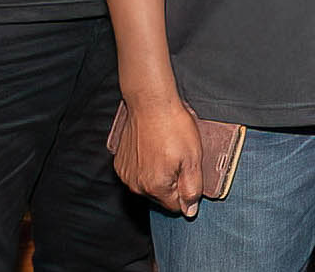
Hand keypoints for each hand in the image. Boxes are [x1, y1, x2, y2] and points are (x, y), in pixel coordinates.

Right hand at [113, 94, 203, 216]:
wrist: (151, 103)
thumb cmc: (174, 127)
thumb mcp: (194, 158)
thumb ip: (192, 189)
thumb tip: (189, 211)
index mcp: (156, 187)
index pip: (176, 206)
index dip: (186, 190)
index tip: (188, 172)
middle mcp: (137, 185)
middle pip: (161, 197)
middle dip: (172, 183)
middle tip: (179, 159)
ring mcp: (126, 174)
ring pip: (148, 185)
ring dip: (158, 175)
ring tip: (165, 151)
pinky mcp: (120, 163)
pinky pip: (136, 174)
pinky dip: (145, 166)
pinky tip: (153, 149)